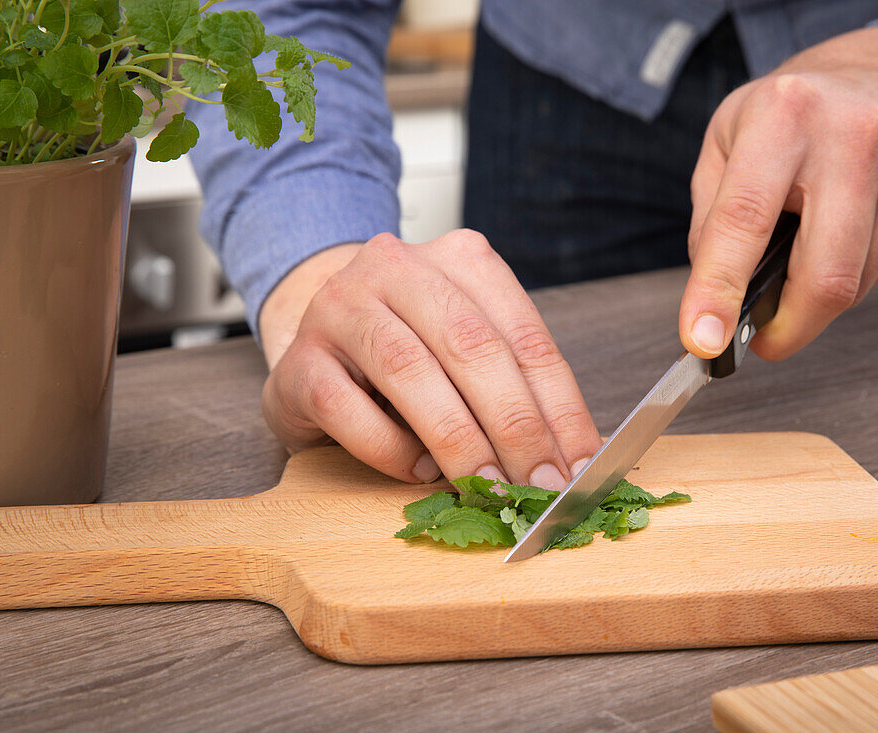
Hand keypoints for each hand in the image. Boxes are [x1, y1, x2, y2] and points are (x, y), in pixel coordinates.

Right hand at [258, 230, 601, 488]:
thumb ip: (515, 389)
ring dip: (459, 440)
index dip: (559, 407)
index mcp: (460, 258)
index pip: (524, 336)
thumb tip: (570, 458)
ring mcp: (340, 308)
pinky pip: (347, 409)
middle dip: (515, 426)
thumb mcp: (469, 354)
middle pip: (471, 346)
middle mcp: (398, 268)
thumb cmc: (410, 354)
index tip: (578, 466)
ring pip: (409, 372)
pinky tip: (421, 471)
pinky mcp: (298, 361)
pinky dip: (392, 450)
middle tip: (538, 486)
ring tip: (488, 487)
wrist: (317, 344)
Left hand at [682, 25, 877, 360]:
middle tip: (760, 341)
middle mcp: (853, 137)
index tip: (703, 341)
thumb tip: (713, 305)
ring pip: (855, 285)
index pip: (745, 220)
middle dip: (787, 328)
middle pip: (825, 274)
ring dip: (813, 302)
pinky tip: (833, 243)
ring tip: (794, 265)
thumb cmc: (784, 120)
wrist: (875, 81)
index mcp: (784, 116)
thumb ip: (710, 223)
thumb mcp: (723, 147)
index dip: (719, 289)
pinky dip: (847, 280)